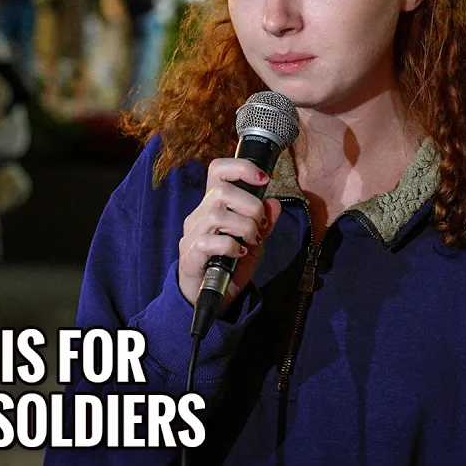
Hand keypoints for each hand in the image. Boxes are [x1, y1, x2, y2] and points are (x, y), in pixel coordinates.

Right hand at [178, 159, 281, 310]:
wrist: (209, 297)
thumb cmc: (229, 265)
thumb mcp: (254, 242)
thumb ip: (265, 223)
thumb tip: (274, 203)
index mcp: (214, 205)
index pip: (218, 170)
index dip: (241, 167)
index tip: (264, 178)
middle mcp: (199, 214)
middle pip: (221, 191)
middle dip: (250, 206)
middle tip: (261, 225)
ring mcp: (193, 234)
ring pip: (216, 214)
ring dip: (244, 226)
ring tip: (252, 240)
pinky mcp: (190, 255)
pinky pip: (210, 242)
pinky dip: (231, 246)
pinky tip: (239, 253)